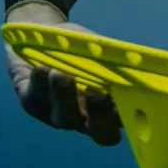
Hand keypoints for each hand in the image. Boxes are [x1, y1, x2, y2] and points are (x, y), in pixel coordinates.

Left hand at [4, 1, 121, 145]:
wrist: (40, 35)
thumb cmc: (77, 44)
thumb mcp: (96, 48)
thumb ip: (111, 58)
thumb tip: (135, 59)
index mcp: (108, 105)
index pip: (130, 119)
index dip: (134, 118)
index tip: (132, 98)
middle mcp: (85, 117)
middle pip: (102, 133)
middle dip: (102, 117)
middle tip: (99, 94)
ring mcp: (57, 114)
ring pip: (65, 117)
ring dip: (65, 96)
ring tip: (61, 73)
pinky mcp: (31, 102)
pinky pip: (36, 97)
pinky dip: (40, 82)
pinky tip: (41, 67)